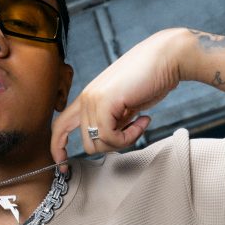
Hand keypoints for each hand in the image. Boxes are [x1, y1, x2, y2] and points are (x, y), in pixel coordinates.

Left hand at [50, 28, 188, 164]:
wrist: (167, 58)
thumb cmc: (150, 80)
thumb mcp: (124, 107)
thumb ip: (111, 122)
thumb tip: (108, 143)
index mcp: (87, 98)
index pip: (60, 126)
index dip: (58, 147)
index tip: (63, 166)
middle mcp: (86, 98)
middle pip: (88, 144)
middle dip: (113, 146)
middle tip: (133, 133)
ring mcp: (93, 99)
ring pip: (99, 144)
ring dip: (124, 141)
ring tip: (140, 123)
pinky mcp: (104, 102)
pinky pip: (110, 137)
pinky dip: (130, 136)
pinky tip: (143, 120)